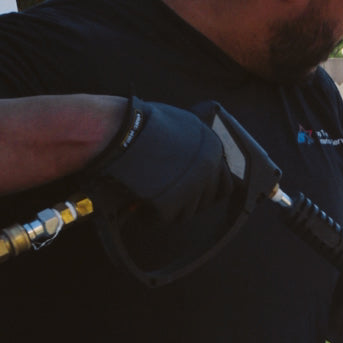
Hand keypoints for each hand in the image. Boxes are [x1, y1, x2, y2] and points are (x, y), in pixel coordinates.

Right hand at [86, 97, 235, 224]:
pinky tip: (141, 207)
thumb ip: (197, 145)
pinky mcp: (171, 202)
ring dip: (170, 209)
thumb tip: (204, 162)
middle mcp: (208, 167)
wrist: (117, 132)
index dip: (206, 190)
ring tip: (151, 197)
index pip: (225, 183)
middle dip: (188, 201)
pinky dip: (152, 216)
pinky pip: (165, 219)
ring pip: (187, 213)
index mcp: (213, 147)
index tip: (192, 192)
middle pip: (207, 201)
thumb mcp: (181, 124)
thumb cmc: (141, 123)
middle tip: (169, 197)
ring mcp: (191, 186)